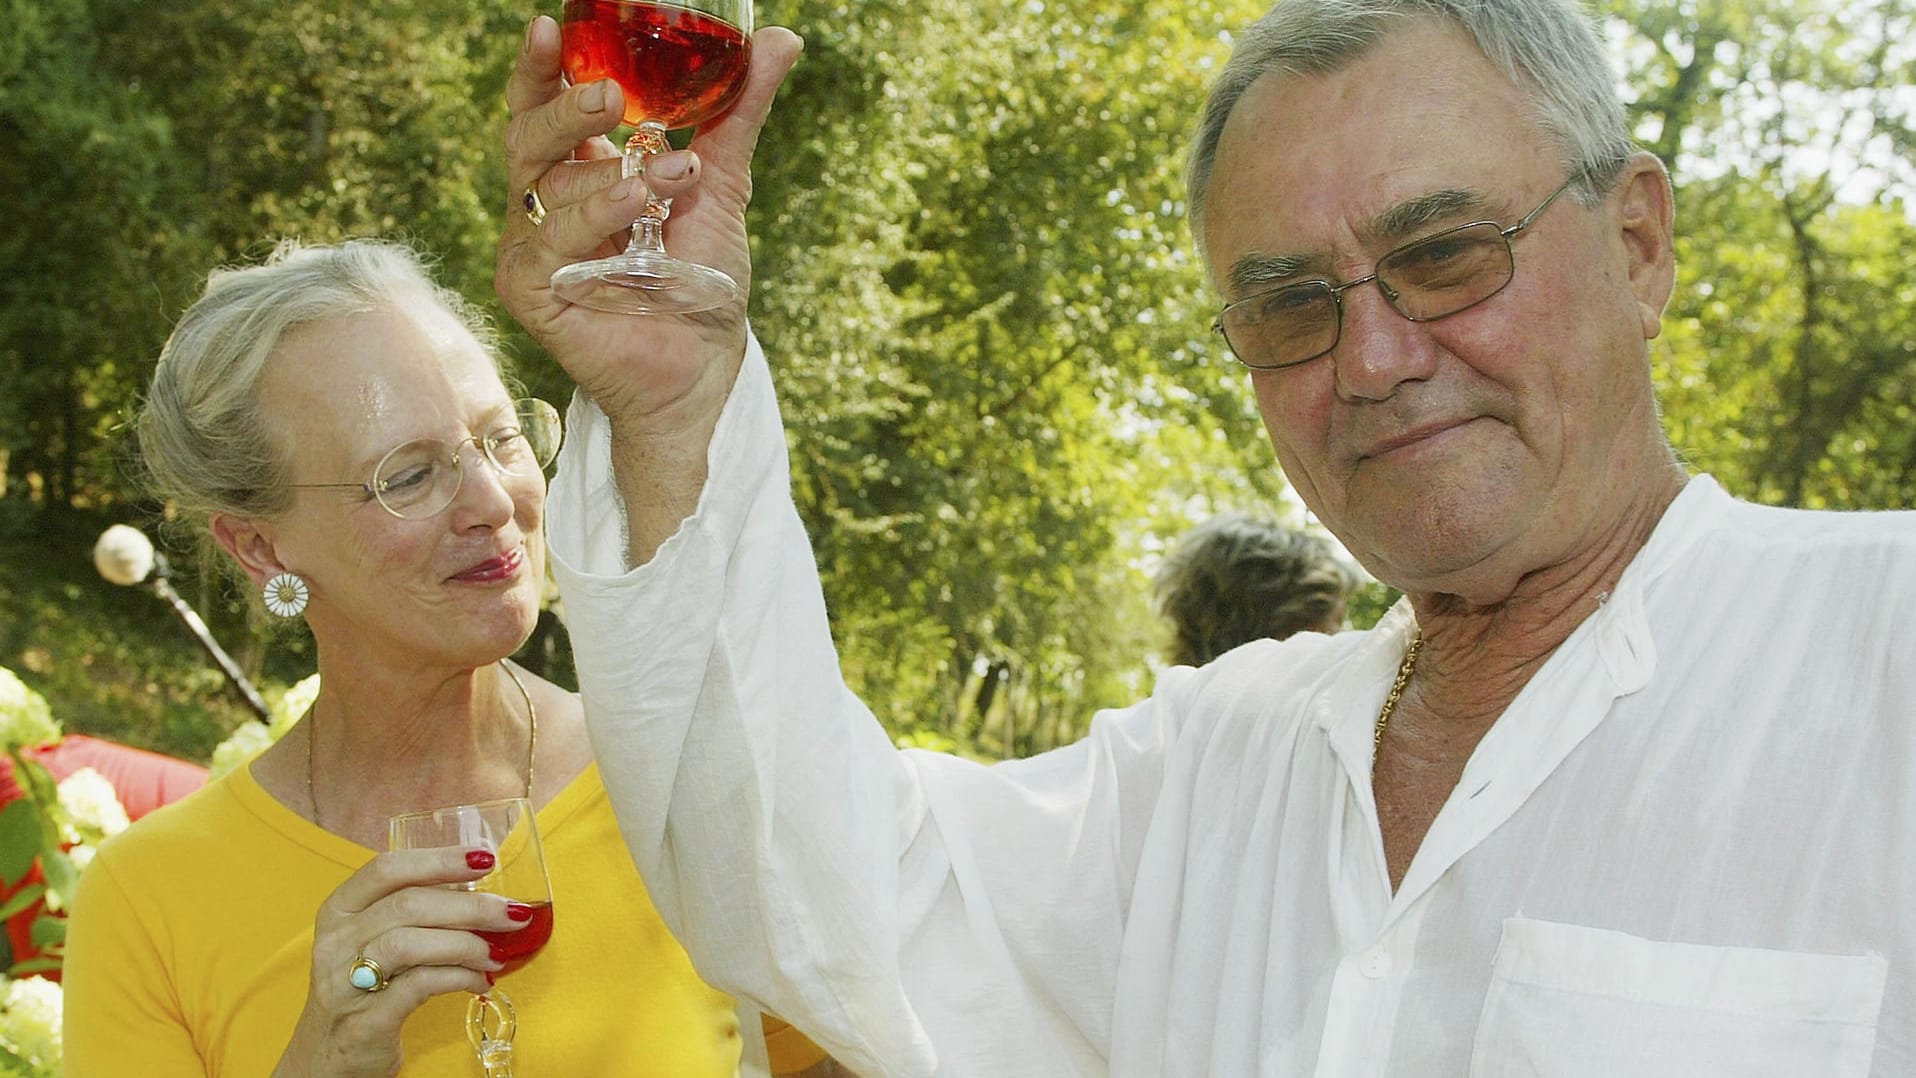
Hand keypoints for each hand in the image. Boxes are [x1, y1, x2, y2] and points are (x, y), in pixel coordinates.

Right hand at [273, 847, 524, 1076]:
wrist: (327, 1060)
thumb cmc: (364, 990)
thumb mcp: (375, 942)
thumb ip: (414, 915)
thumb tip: (482, 894)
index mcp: (339, 911)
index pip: (387, 869)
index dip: (439, 859)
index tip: (485, 859)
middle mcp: (336, 941)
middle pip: (407, 905)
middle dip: (470, 906)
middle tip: (513, 914)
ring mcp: (344, 982)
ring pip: (409, 943)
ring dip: (465, 944)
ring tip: (496, 955)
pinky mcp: (365, 1021)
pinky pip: (420, 985)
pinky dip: (459, 978)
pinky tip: (480, 982)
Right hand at [497, 16, 802, 428]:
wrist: (705, 368)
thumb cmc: (702, 282)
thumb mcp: (722, 184)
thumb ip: (739, 111)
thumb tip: (781, 39)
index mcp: (578, 170)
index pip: (543, 105)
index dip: (543, 68)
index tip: (550, 27)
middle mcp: (546, 203)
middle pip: (529, 135)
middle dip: (566, 107)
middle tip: (612, 94)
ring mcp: (533, 248)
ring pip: (544, 187)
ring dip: (611, 178)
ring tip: (674, 176)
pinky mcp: (531, 290)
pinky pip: (547, 242)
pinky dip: (593, 218)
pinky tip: (635, 207)